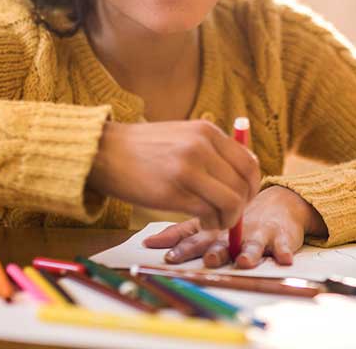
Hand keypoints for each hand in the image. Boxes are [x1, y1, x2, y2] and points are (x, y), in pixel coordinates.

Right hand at [87, 120, 259, 230]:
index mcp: (207, 131)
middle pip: (244, 184)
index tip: (243, 197)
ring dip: (228, 219)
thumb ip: (210, 150)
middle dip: (242, 205)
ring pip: (231, 201)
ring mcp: (189, 169)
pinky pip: (208, 213)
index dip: (252, 185)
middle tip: (230, 215)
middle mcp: (202, 147)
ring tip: (214, 222)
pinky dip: (211, 223)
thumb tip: (239, 176)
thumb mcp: (182, 135)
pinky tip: (201, 222)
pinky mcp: (174, 192)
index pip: (249, 162)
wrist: (103, 152)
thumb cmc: (142, 148)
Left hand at [142, 186, 325, 268]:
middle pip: (225, 242)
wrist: (277, 203)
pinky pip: (284, 244)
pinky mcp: (281, 235)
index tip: (170, 259)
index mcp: (217, 229)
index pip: (197, 238)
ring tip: (245, 261)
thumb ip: (181, 234)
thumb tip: (148, 242)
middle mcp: (235, 230)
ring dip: (250, 251)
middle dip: (218, 251)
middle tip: (210, 260)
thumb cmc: (236, 218)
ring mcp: (259, 232)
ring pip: (254, 242)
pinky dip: (285, 250)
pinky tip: (285, 258)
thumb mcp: (209, 224)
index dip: (184, 249)